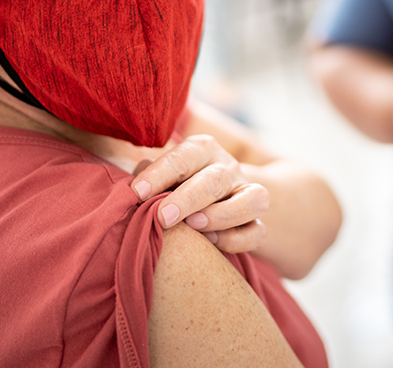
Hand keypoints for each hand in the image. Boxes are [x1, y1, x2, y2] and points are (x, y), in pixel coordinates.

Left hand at [131, 135, 269, 253]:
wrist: (210, 196)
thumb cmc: (173, 185)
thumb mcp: (160, 174)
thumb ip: (149, 176)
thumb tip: (134, 189)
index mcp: (203, 149)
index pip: (184, 156)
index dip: (160, 174)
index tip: (136, 193)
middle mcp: (228, 168)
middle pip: (217, 178)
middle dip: (188, 198)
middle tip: (163, 216)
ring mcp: (247, 194)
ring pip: (253, 200)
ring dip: (222, 215)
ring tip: (193, 226)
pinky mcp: (256, 223)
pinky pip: (257, 232)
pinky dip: (236, 240)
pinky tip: (210, 243)